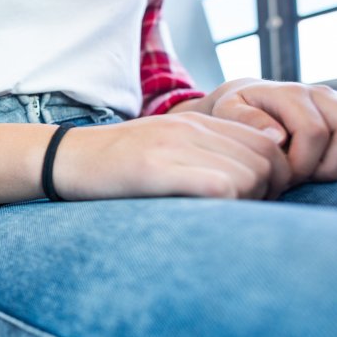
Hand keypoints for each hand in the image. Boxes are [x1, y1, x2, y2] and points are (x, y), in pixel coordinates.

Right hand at [54, 112, 291, 200]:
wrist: (64, 158)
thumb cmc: (111, 164)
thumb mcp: (161, 146)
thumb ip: (200, 151)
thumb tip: (244, 178)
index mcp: (195, 121)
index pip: (267, 142)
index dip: (273, 175)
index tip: (252, 198)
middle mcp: (190, 128)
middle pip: (266, 160)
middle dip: (266, 191)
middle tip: (240, 212)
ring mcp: (173, 146)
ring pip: (249, 175)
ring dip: (246, 202)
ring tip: (220, 215)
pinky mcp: (154, 169)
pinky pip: (220, 186)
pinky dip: (224, 204)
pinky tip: (202, 214)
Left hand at [178, 78, 336, 185]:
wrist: (247, 99)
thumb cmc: (232, 111)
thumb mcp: (225, 112)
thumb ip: (247, 120)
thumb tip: (278, 137)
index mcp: (291, 93)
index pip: (313, 133)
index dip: (301, 163)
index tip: (280, 177)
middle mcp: (319, 93)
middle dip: (320, 168)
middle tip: (293, 179)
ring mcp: (336, 102)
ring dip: (334, 165)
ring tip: (305, 173)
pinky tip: (315, 166)